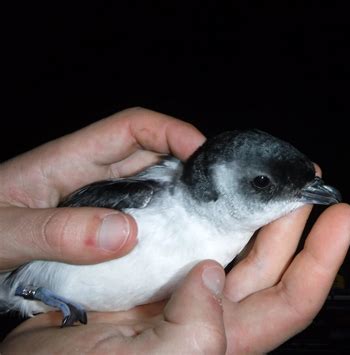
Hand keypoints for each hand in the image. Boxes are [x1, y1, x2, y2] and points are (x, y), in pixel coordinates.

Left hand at [0, 107, 204, 270]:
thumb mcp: (3, 232)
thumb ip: (57, 232)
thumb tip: (124, 233)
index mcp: (68, 161)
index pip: (133, 127)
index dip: (173, 131)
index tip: (204, 153)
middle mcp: (88, 177)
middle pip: (152, 156)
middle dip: (189, 168)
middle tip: (216, 197)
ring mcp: (94, 204)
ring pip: (151, 190)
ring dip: (179, 202)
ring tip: (204, 224)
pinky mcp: (95, 229)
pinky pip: (139, 222)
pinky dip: (160, 230)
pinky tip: (171, 250)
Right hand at [2, 203, 349, 352]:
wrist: (35, 353)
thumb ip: (190, 336)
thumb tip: (211, 275)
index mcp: (217, 341)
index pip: (291, 303)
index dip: (322, 260)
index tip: (340, 215)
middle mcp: (211, 317)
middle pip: (272, 267)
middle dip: (294, 223)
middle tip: (306, 182)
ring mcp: (189, 294)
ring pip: (242, 250)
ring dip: (262, 214)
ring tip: (275, 179)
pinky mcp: (165, 275)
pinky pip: (206, 240)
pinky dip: (221, 216)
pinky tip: (224, 194)